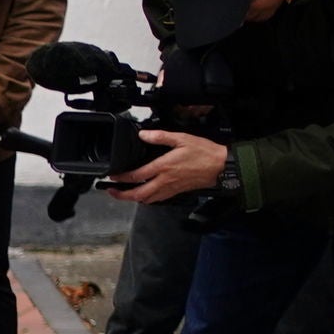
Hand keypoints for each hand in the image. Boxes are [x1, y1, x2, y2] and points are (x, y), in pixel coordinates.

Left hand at [106, 129, 229, 204]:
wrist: (221, 166)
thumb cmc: (204, 152)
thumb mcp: (182, 139)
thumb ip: (161, 137)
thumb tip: (144, 134)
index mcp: (163, 167)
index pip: (136, 176)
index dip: (121, 177)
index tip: (112, 176)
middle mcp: (164, 180)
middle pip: (138, 194)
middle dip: (122, 195)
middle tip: (111, 191)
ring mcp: (170, 188)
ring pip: (147, 199)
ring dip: (133, 198)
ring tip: (124, 194)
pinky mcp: (177, 192)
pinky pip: (158, 199)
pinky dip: (148, 199)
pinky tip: (144, 195)